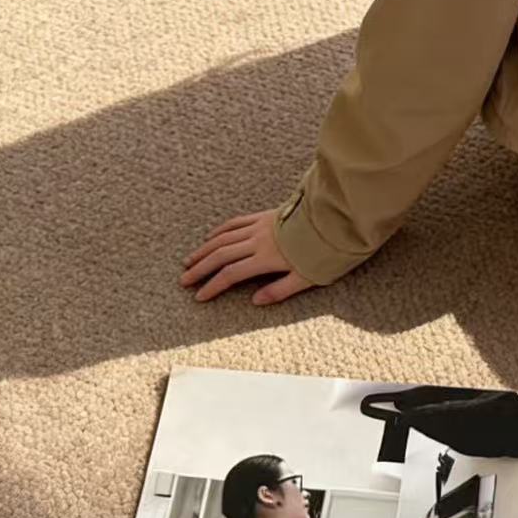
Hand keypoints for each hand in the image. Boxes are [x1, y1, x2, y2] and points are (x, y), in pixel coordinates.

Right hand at [180, 209, 315, 304]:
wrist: (333, 218)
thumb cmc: (322, 251)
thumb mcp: (306, 277)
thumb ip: (280, 290)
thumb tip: (255, 301)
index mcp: (266, 257)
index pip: (231, 274)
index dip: (213, 286)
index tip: (199, 297)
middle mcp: (258, 240)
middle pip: (221, 254)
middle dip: (200, 268)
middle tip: (184, 280)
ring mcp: (260, 226)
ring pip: (224, 237)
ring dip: (204, 249)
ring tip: (189, 261)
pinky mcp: (264, 216)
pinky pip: (237, 222)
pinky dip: (221, 230)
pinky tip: (211, 237)